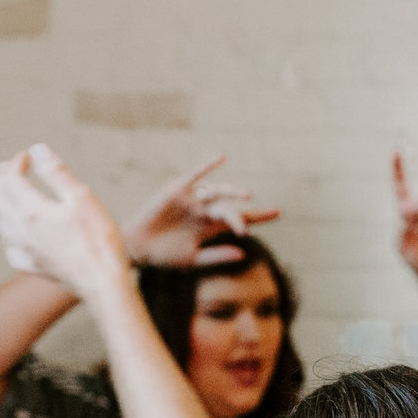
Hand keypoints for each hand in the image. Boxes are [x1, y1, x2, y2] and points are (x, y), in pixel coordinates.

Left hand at [0, 147, 136, 302]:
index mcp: (32, 211)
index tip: (27, 155)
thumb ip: (56, 172)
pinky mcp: (34, 267)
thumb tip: (36, 149)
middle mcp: (22, 231)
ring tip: (8, 194)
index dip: (16, 163)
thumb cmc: (98, 239)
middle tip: (9, 168)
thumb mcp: (81, 197)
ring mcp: (26, 251)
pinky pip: (10, 249)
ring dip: (1, 203)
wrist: (103, 282)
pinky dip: (8, 235)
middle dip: (2, 179)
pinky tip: (16, 233)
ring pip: (1, 223)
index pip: (11, 180)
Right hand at [120, 154, 280, 267]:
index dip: (259, 216)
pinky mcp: (177, 191)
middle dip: (243, 215)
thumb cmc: (165, 257)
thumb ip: (218, 256)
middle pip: (230, 210)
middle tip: (254, 222)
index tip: (278, 212)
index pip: (240, 220)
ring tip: (247, 196)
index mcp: (211, 228)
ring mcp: (192, 200)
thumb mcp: (194, 260)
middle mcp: (205, 211)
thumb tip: (243, 252)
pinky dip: (207, 166)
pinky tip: (221, 158)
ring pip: (217, 193)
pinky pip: (195, 175)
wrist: (139, 248)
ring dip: (231, 193)